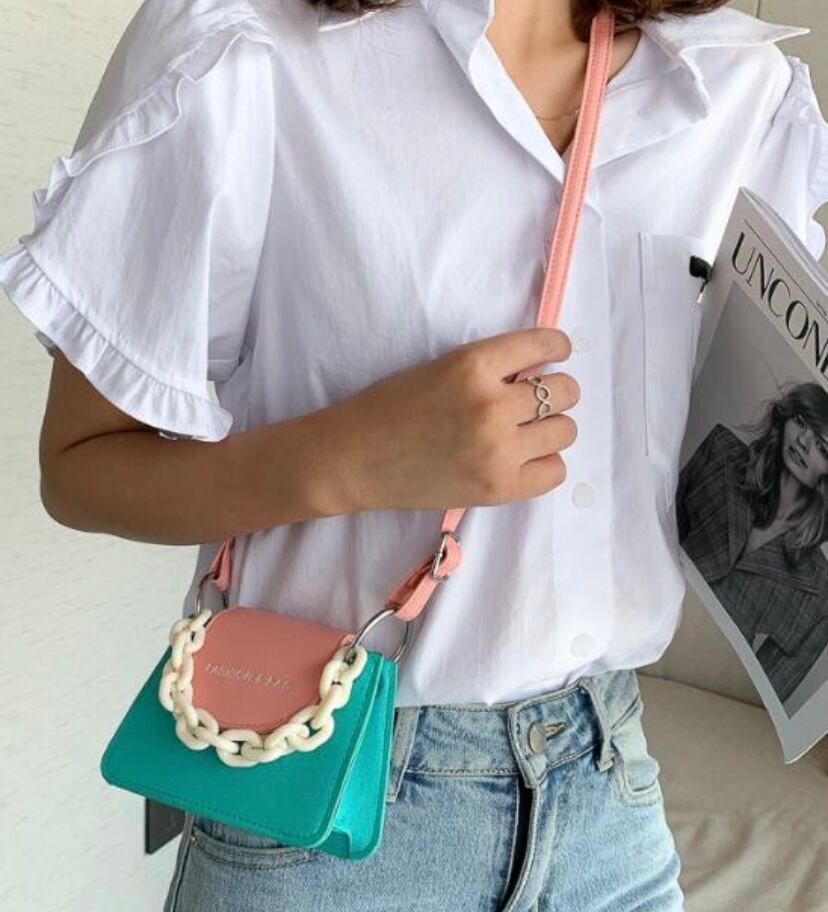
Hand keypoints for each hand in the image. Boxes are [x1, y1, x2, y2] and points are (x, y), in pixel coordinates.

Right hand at [331, 327, 579, 511]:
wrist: (355, 459)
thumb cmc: (390, 407)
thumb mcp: (441, 367)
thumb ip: (489, 369)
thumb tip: (538, 373)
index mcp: (473, 365)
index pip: (547, 345)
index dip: (557, 348)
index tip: (555, 354)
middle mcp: (491, 405)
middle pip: (565, 391)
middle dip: (554, 391)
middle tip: (531, 401)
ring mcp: (498, 450)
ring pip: (566, 431)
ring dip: (550, 428)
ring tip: (524, 432)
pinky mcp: (498, 488)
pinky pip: (554, 471)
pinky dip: (544, 463)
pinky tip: (521, 459)